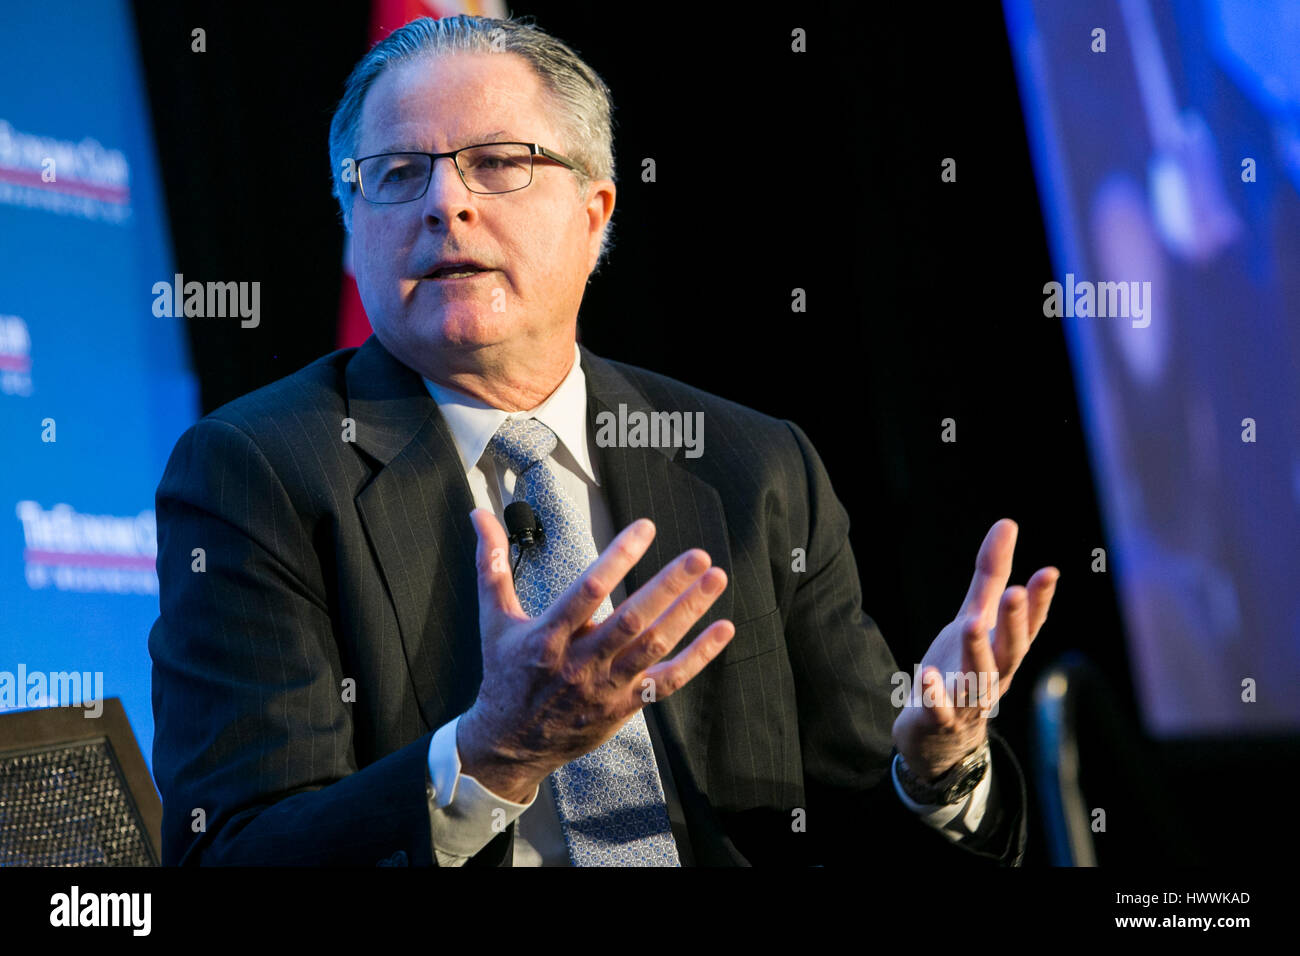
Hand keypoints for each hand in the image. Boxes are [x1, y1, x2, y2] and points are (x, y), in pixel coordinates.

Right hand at [457, 508, 735, 802]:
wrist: (510, 744)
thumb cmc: (504, 673)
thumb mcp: (493, 619)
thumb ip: (491, 564)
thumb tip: (480, 515)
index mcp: (546, 636)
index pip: (587, 591)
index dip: (618, 558)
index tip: (645, 528)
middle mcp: (579, 662)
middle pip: (630, 620)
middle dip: (668, 585)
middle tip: (699, 556)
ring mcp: (605, 686)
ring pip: (653, 646)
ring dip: (688, 612)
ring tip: (715, 579)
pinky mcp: (624, 706)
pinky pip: (668, 680)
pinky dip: (698, 656)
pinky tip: (722, 629)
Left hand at [892, 518, 1058, 780]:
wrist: (938, 737)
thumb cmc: (961, 668)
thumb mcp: (974, 616)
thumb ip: (991, 575)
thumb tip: (1008, 523)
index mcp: (1004, 650)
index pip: (1028, 626)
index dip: (1040, 601)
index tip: (1049, 572)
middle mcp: (994, 675)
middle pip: (1009, 650)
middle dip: (1013, 622)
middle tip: (1016, 592)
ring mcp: (967, 701)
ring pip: (978, 678)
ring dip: (976, 651)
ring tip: (972, 623)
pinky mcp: (937, 719)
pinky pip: (939, 709)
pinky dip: (936, 694)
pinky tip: (927, 674)